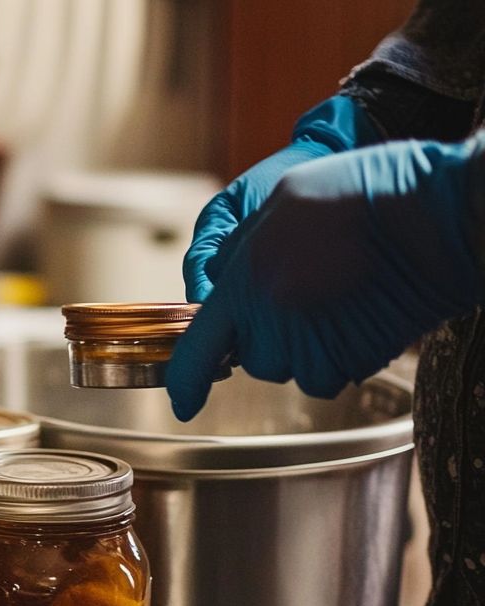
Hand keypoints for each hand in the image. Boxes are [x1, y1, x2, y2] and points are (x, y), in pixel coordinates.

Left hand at [167, 134, 484, 421]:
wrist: (433, 215)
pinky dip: (335, 353)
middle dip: (263, 334)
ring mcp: (312, 348)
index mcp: (242, 286)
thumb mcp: (277, 202)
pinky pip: (327, 372)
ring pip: (289, 367)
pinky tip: (354, 314)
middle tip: (299, 288)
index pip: (197, 353)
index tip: (182, 402)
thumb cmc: (357, 194)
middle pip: (250, 358)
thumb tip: (218, 280)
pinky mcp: (351, 361)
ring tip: (333, 294)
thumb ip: (238, 249)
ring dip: (301, 343)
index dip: (185, 383)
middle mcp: (271, 325)